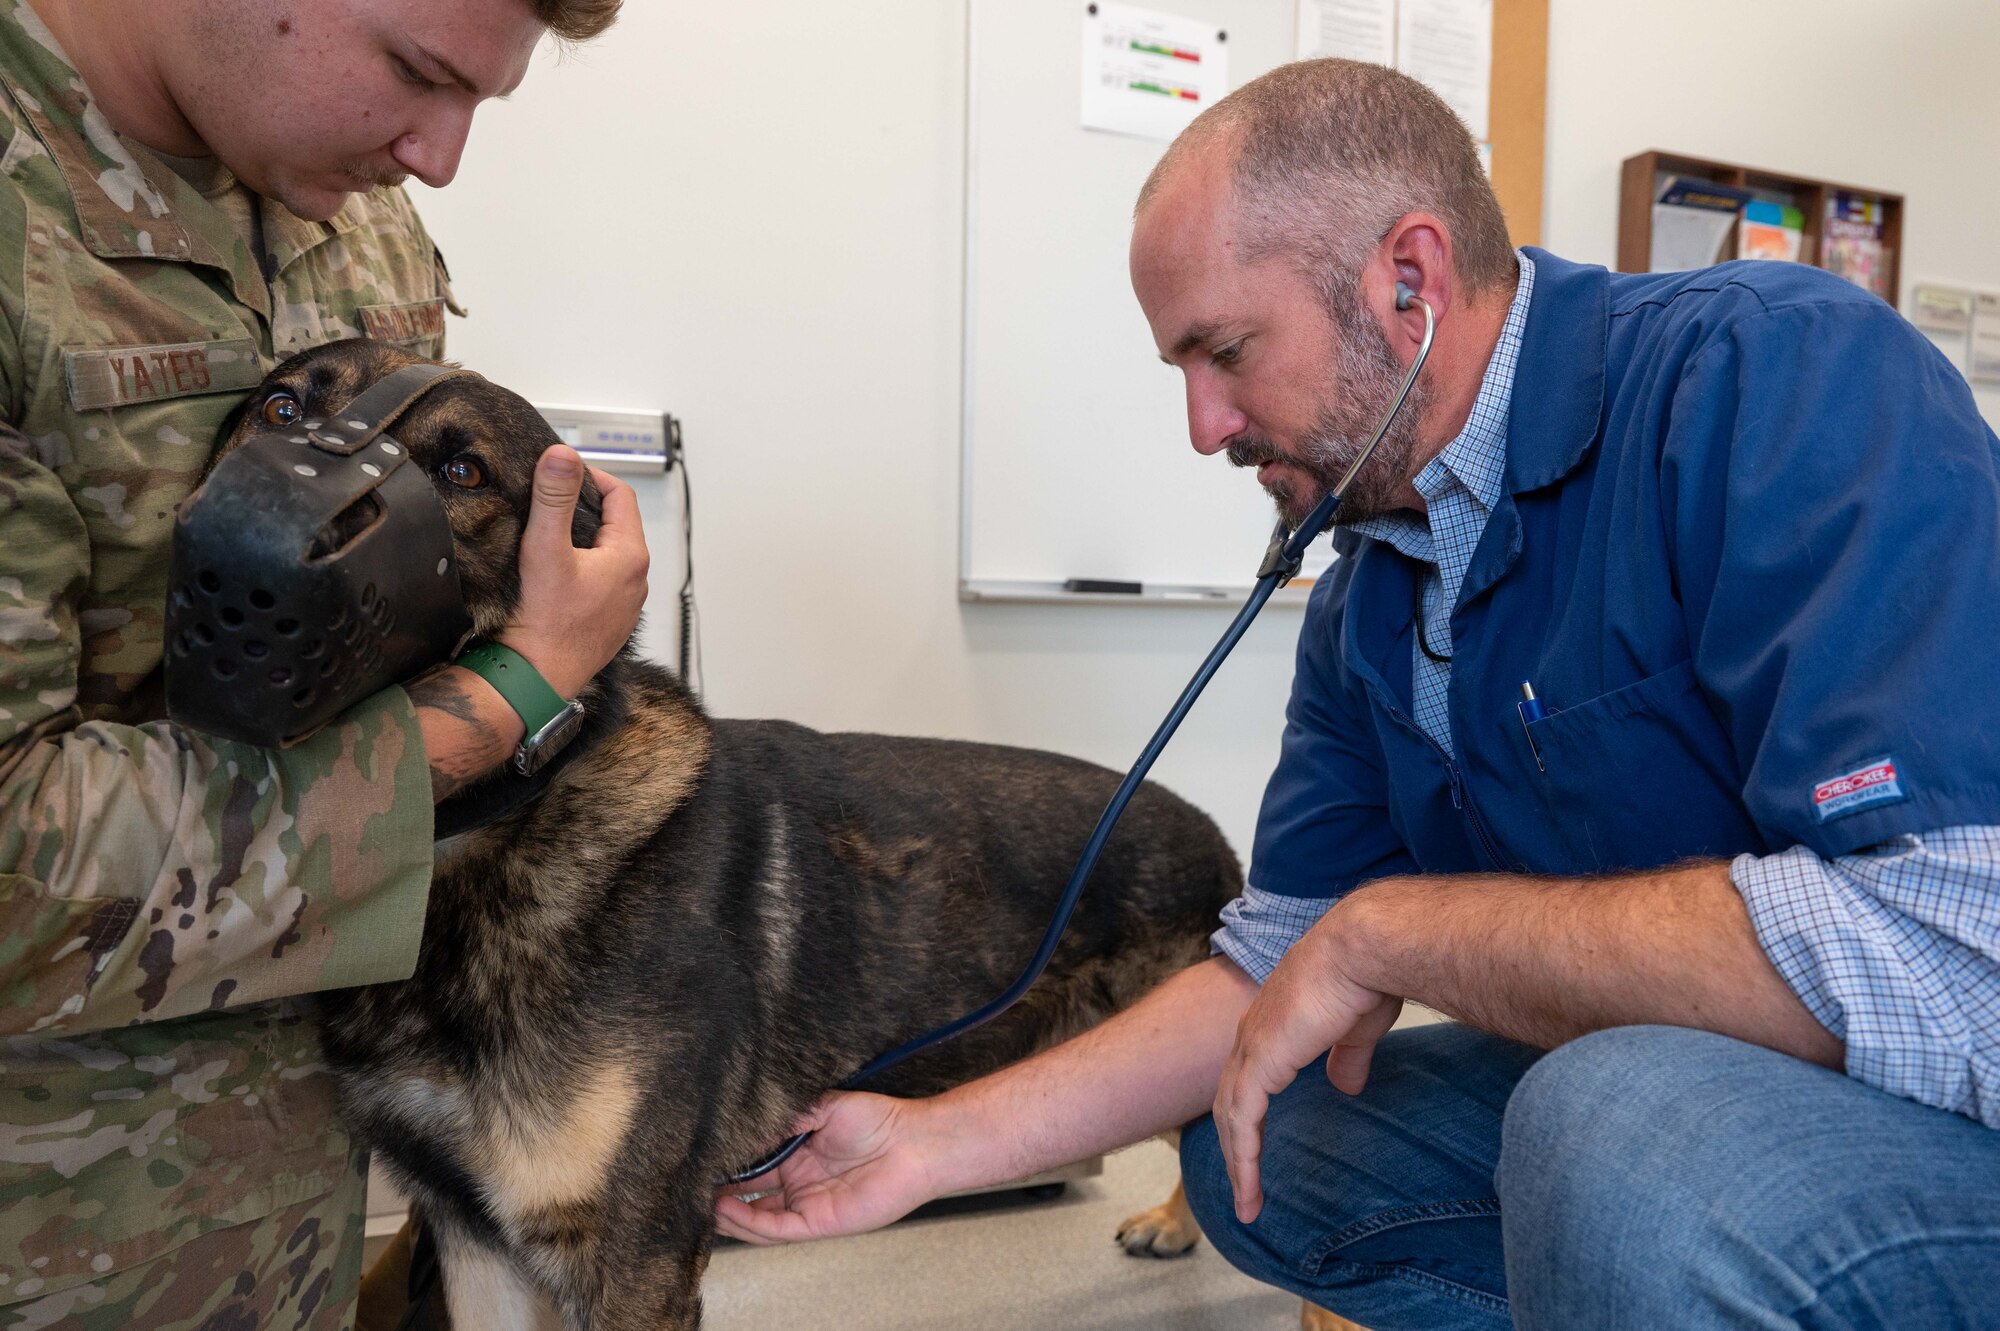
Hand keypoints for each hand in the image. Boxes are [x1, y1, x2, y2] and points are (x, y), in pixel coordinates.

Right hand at [499, 446, 649, 698]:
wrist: (535, 679)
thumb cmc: (544, 621)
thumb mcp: (546, 549)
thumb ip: (554, 498)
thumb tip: (563, 455)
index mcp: (630, 556)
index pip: (621, 496)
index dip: (592, 477)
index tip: (562, 472)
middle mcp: (637, 581)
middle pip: (617, 525)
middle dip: (586, 507)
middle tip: (550, 500)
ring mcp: (625, 604)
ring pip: (608, 556)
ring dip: (584, 540)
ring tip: (549, 534)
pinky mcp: (609, 622)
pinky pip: (601, 583)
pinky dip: (583, 569)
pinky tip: (555, 573)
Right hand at [715, 1092, 942, 1244]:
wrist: (915, 1142)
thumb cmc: (878, 1119)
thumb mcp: (823, 1106)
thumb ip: (786, 1115)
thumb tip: (746, 1123)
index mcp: (797, 1154)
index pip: (752, 1163)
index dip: (726, 1163)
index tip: (698, 1155)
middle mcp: (797, 1182)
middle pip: (747, 1193)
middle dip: (716, 1190)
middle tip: (686, 1183)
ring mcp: (805, 1203)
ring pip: (755, 1217)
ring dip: (725, 1212)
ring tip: (696, 1200)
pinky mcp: (816, 1222)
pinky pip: (775, 1229)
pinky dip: (749, 1222)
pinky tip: (725, 1208)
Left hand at [1213, 904, 1401, 1223]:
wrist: (1366, 947)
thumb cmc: (1370, 975)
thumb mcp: (1358, 1027)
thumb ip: (1347, 1057)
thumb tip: (1347, 1085)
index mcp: (1274, 1024)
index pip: (1250, 1079)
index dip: (1251, 1117)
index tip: (1259, 1151)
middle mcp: (1253, 1034)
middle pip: (1231, 1102)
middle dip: (1237, 1148)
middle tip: (1246, 1192)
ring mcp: (1253, 1046)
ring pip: (1231, 1117)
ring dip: (1239, 1164)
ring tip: (1249, 1206)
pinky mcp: (1262, 1060)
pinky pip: (1243, 1120)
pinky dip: (1244, 1158)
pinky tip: (1251, 1188)